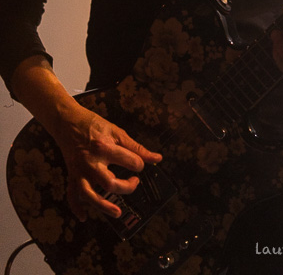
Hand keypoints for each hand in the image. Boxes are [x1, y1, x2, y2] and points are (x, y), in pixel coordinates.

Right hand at [53, 106, 161, 221]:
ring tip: (118, 212)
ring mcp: (79, 171)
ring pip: (89, 194)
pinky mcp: (71, 175)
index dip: (139, 164)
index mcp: (104, 147)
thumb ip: (136, 147)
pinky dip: (76, 207)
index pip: (129, 162)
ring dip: (103, 206)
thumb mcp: (117, 132)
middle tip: (135, 182)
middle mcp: (91, 162)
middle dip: (126, 187)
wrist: (68, 121)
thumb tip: (157, 158)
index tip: (139, 164)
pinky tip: (84, 216)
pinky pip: (72, 195)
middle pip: (109, 183)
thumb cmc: (94, 124)